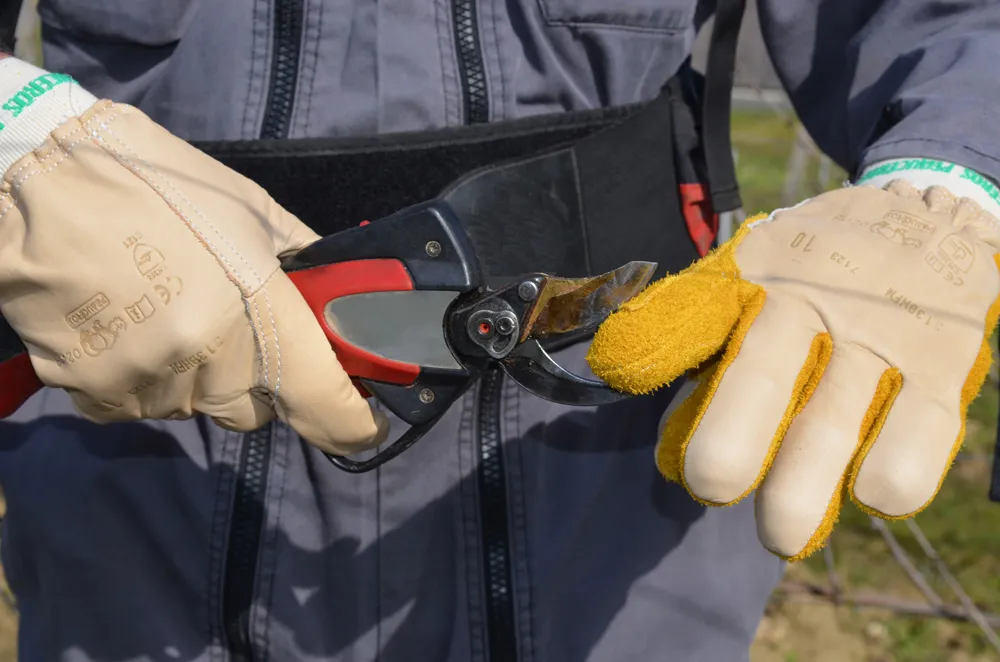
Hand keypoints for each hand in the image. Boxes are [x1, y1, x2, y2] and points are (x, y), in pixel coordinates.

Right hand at [0, 95, 387, 454]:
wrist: (38, 179)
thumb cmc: (157, 183)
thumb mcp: (250, 210)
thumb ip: (302, 262)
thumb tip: (335, 294)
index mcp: (263, 313)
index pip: (325, 405)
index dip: (350, 423)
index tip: (361, 424)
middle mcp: (212, 360)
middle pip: (255, 411)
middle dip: (257, 381)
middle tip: (234, 328)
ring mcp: (150, 382)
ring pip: (194, 408)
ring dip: (193, 376)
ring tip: (164, 310)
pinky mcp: (94, 392)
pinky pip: (138, 406)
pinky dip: (142, 380)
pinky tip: (125, 327)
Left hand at [587, 180, 999, 558]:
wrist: (929, 210)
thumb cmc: (815, 268)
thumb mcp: (751, 272)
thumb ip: (696, 337)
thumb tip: (648, 416)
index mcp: (755, 274)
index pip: (694, 308)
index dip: (651, 345)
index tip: (618, 375)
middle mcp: (814, 299)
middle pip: (760, 380)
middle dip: (724, 453)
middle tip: (710, 488)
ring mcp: (881, 332)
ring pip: (831, 429)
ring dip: (797, 496)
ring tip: (778, 534)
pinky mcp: (944, 364)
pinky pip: (914, 446)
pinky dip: (886, 485)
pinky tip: (864, 490)